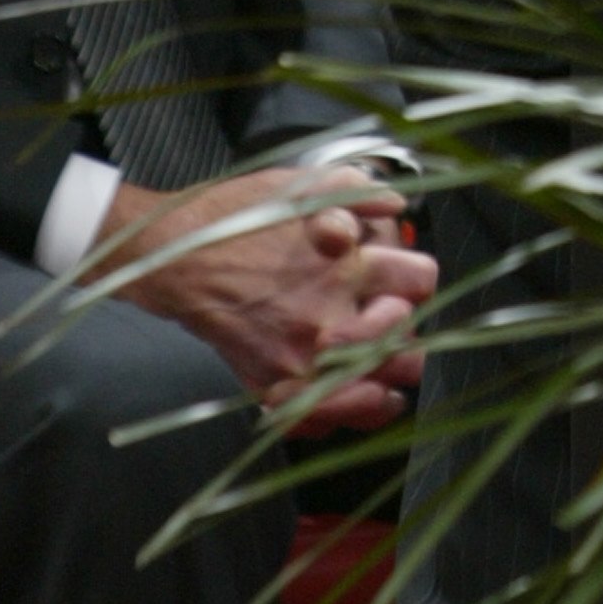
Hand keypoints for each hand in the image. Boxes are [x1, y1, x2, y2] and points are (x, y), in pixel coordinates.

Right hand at [83, 164, 437, 427]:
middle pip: (405, 348)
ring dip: (386, 388)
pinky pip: (318, 421)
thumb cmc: (244, 216)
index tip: (409, 281)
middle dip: (410, 338)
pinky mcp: (270, 387)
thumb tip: (397, 207)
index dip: (419, 280)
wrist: (182, 256)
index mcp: (349, 267)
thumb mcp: (307, 182)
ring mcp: (300, 360)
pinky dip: (341, 418)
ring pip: (370, 395)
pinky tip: (353, 404)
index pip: (419, 283)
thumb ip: (360, 190)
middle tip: (400, 332)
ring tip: (389, 383)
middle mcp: (330, 320)